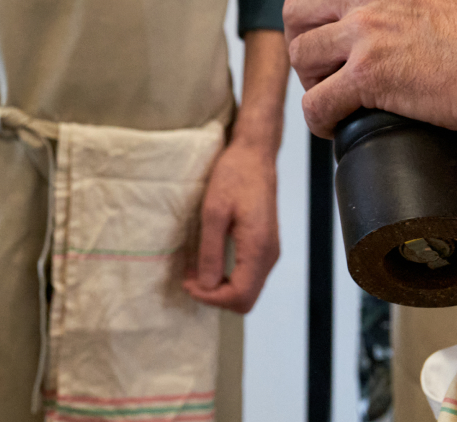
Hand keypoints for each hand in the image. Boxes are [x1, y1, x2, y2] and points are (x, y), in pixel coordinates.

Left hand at [183, 142, 278, 313]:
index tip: (187, 283)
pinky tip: (208, 260)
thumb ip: (211, 251)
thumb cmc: (234, 176)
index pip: (240, 296)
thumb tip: (205, 285)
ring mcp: (270, 251)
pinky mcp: (265, 245)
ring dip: (220, 286)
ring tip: (194, 270)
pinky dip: (228, 276)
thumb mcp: (213, 211)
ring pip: (248, 289)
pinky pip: (249, 274)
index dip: (211, 297)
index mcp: (259, 249)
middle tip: (188, 278)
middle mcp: (269, 256)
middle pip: (246, 299)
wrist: (254, 156)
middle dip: (215, 296)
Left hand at [283, 0, 456, 138]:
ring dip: (311, 79)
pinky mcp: (370, 75)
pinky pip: (317, 101)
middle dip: (301, 37)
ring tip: (331, 92)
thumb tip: (381, 15)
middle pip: (296, 9)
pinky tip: (332, 124)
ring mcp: (366, 32)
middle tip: (320, 60)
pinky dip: (318, 118)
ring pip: (301, 54)